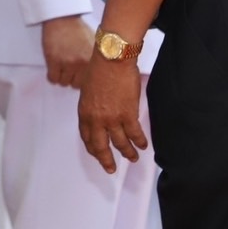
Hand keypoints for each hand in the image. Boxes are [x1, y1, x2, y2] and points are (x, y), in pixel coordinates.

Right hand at [40, 16, 93, 88]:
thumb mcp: (94, 45)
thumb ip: (96, 61)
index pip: (91, 82)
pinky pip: (52, 79)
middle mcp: (83, 63)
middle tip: (69, 68)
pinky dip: (52, 76)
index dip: (84, 79)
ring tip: (61, 65)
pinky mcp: (54, 61)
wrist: (62, 17)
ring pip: (64, 83)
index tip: (80, 75)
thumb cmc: (78, 30)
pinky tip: (53, 67)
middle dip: (72, 78)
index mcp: (94, 60)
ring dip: (61, 76)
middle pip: (76, 85)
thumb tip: (97, 74)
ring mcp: (68, 63)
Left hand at [77, 57, 147, 173]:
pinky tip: (143, 146)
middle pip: (100, 146)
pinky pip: (134, 134)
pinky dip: (139, 142)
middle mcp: (96, 119)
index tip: (98, 154)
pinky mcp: (128, 115)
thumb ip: (91, 104)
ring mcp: (112, 119)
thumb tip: (97, 111)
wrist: (112, 59)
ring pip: (120, 143)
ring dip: (127, 153)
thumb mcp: (87, 88)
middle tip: (111, 169)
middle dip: (106, 160)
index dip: (93, 148)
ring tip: (132, 159)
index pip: (87, 137)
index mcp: (84, 112)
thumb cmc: (99, 68)